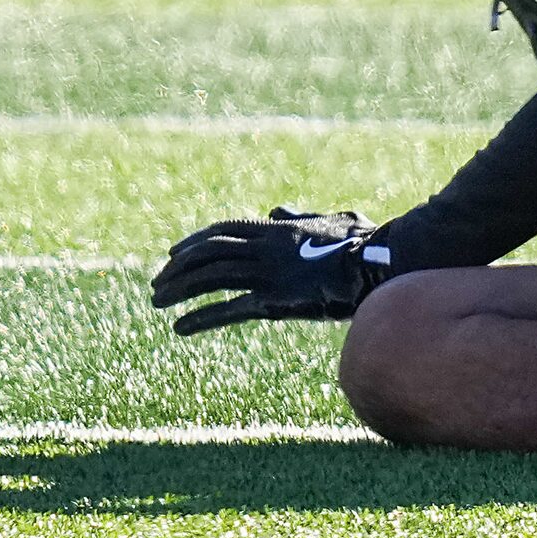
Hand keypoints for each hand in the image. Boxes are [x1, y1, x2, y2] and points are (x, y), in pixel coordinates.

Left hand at [152, 207, 393, 333]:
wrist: (379, 262)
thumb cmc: (364, 241)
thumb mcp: (331, 221)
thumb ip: (300, 217)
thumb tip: (278, 209)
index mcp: (278, 229)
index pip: (224, 229)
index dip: (195, 240)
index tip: (172, 253)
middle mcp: (267, 247)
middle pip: (209, 252)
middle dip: (178, 267)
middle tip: (158, 283)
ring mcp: (269, 272)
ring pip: (211, 276)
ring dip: (179, 288)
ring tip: (157, 303)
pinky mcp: (275, 298)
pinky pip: (229, 308)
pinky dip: (201, 317)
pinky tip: (180, 327)